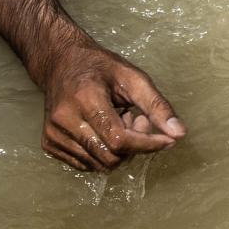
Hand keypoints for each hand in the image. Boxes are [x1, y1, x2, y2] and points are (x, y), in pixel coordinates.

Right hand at [39, 44, 184, 171]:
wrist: (60, 63)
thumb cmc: (101, 68)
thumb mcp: (133, 78)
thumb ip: (158, 106)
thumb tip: (179, 134)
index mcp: (85, 99)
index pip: (119, 140)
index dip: (147, 144)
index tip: (168, 140)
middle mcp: (64, 120)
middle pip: (110, 157)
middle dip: (134, 145)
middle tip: (136, 119)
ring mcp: (53, 135)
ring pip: (99, 165)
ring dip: (118, 150)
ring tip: (118, 122)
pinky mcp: (49, 144)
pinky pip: (86, 165)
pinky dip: (102, 153)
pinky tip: (103, 130)